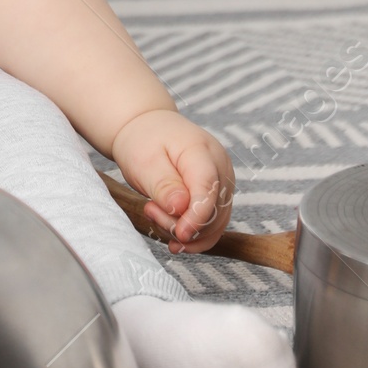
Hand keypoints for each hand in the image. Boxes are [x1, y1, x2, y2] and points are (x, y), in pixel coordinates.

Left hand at [110, 109, 234, 252]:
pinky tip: (174, 239)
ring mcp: (223, 181)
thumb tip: (180, 208)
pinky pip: (213, 223)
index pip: (208, 188)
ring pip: (216, 222)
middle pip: (215, 211)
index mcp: (201, 151)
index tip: (180, 234)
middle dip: (183, 225)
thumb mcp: (144, 161)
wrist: (148, 128)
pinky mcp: (219, 194)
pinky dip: (194, 234)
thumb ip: (163, 185)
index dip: (197, 217)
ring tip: (154, 213)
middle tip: (149, 210)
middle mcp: (220, 166)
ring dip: (186, 231)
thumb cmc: (144, 142)